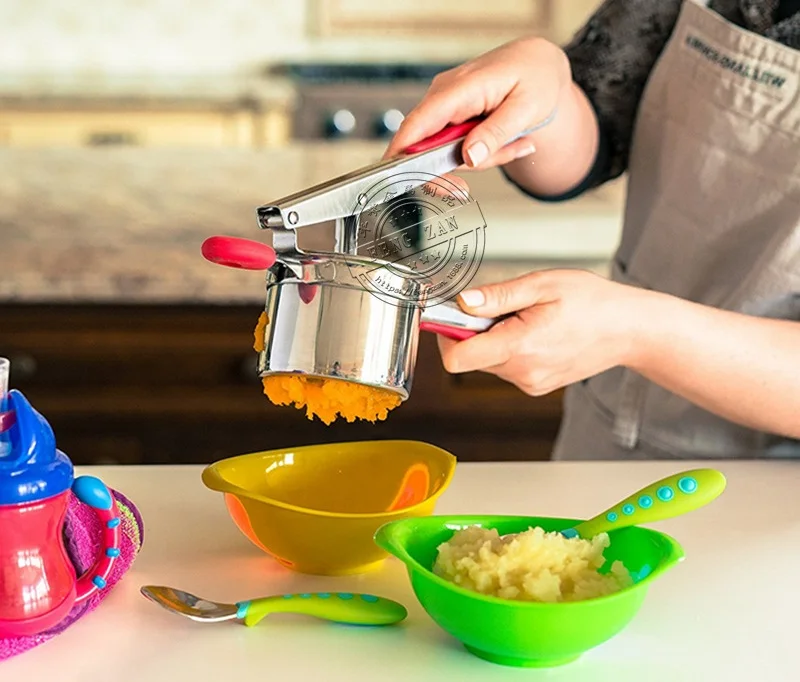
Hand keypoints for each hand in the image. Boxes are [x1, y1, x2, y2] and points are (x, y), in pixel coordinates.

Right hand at [383, 36, 570, 168]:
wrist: (538, 63)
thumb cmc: (536, 76)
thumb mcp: (527, 108)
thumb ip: (496, 133)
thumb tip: (469, 157)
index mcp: (459, 89)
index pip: (415, 126)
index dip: (404, 158)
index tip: (416, 182)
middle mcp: (442, 95)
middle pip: (424, 148)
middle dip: (457, 168)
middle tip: (485, 172)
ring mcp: (443, 105)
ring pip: (443, 153)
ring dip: (479, 159)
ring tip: (511, 144)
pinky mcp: (448, 115)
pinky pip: (454, 147)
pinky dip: (479, 152)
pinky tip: (504, 142)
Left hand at [437, 270, 647, 395]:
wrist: (630, 330)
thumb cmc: (593, 303)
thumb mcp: (542, 285)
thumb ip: (497, 296)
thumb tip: (463, 302)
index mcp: (520, 347)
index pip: (457, 359)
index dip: (445, 335)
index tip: (450, 315)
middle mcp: (523, 373)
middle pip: (470, 358)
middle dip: (474, 331)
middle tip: (501, 307)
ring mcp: (530, 383)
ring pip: (488, 362)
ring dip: (493, 339)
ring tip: (526, 318)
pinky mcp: (536, 386)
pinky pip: (507, 367)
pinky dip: (510, 349)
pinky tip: (535, 332)